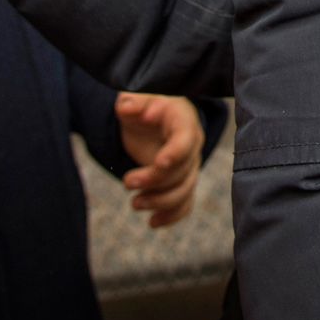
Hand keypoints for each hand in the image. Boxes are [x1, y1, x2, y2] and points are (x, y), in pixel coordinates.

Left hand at [115, 93, 203, 226]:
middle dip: (154, 180)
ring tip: (135, 203)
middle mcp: (192, 145)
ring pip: (184, 190)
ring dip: (160, 201)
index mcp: (183, 121)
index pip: (186, 139)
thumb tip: (128, 107)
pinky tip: (152, 222)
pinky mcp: (183, 182)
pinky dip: (171, 215)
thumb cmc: (145, 106)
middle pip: (181, 170)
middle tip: (126, 182)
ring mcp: (189, 166)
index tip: (159, 162)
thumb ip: (132, 102)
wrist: (153, 117)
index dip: (175, 153)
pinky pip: (184, 203)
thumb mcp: (137, 97)